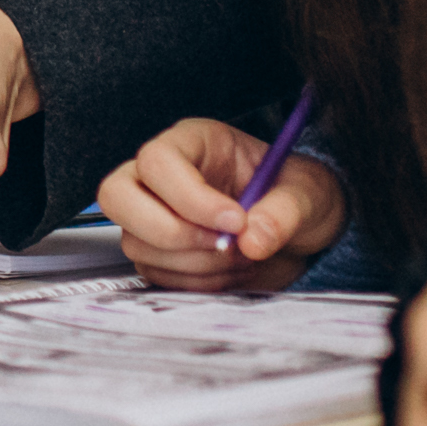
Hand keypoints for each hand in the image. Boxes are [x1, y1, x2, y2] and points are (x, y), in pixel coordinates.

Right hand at [96, 117, 348, 292]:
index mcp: (194, 142)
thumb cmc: (298, 195)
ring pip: (136, 242)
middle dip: (167, 230)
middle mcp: (163, 176)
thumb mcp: (309, 192)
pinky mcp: (160, 253)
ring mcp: (155, 215)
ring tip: (240, 257)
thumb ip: (285, 210)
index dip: (189, 196)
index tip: (236, 221)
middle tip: (221, 245)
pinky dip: (195, 283)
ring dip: (192, 262)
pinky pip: (155, 274)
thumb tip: (254, 238)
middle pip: (117, 195)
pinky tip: (229, 271)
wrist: (302, 232)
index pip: (158, 161)